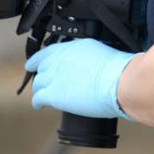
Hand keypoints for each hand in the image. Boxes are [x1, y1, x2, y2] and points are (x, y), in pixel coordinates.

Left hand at [24, 39, 138, 118]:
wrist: (118, 82)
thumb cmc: (117, 69)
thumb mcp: (99, 52)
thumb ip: (86, 55)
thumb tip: (87, 61)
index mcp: (69, 48)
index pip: (47, 52)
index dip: (39, 60)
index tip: (35, 64)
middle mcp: (58, 60)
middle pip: (41, 68)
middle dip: (42, 75)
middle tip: (44, 82)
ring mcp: (54, 77)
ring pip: (38, 83)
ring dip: (40, 89)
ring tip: (42, 94)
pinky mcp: (53, 95)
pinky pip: (38, 99)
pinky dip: (37, 102)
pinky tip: (39, 105)